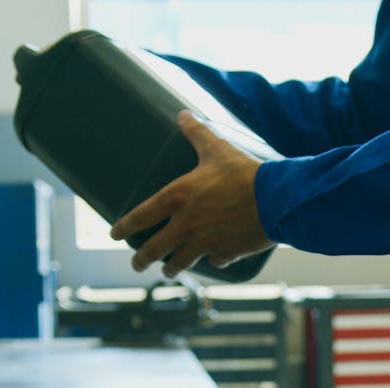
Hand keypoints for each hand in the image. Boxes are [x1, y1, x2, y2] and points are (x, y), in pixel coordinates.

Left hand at [111, 111, 274, 277]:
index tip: (114, 235)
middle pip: (154, 249)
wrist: (276, 199)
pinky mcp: (226, 252)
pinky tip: (212, 260)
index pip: (140, 216)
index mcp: (177, 198)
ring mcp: (205, 242)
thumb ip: (197, 133)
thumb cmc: (243, 172)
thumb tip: (183, 114)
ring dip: (171, 268)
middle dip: (141, 259)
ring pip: (180, 262)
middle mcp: (186, 225)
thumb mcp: (217, 149)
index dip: (124, 227)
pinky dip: (211, 261)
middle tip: (136, 264)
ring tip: (168, 271)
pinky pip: (214, 260)